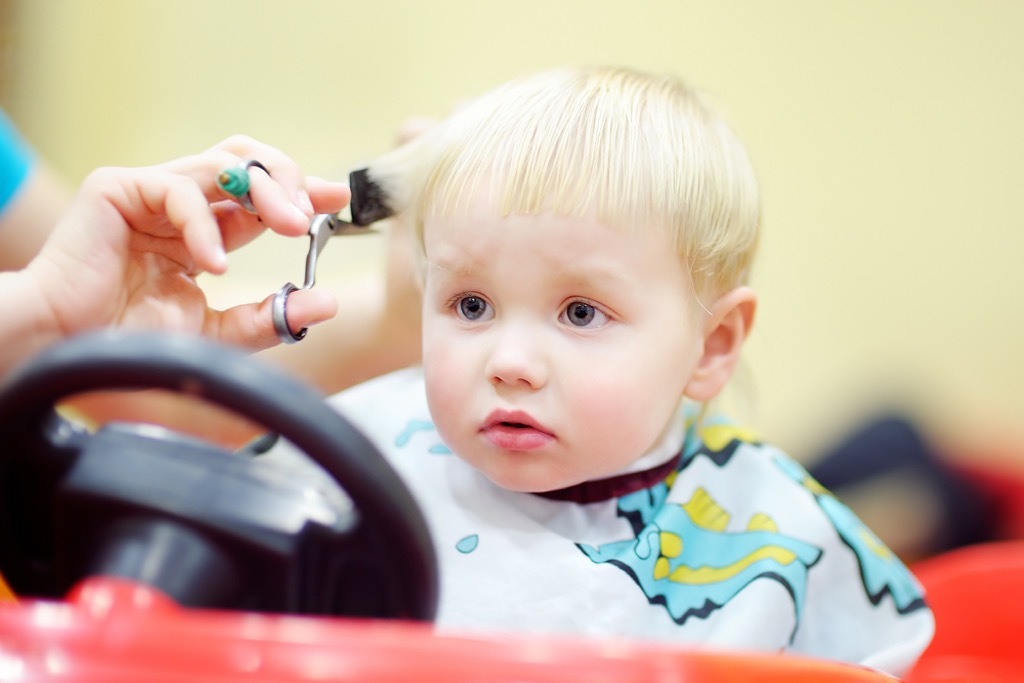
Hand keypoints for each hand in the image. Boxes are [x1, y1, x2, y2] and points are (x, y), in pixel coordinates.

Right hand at [26, 135, 348, 350]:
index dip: (300, 191)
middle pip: (247, 162)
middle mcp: (179, 208)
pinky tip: (214, 263)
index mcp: (201, 235)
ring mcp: (148, 194)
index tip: (337, 200)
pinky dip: (206, 224)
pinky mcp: (117, 189)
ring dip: (266, 191)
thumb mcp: (218, 334)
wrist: (67, 354)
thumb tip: (327, 303)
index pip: (260, 199)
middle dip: (288, 181)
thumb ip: (269, 318)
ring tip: (290, 227)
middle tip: (311, 214)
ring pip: (223, 162)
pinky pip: (179, 189)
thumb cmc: (130, 346)